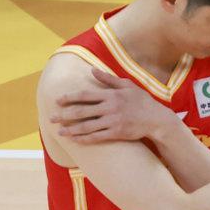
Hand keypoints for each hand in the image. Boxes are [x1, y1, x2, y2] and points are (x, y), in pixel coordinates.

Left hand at [51, 68, 172, 143]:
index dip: (70, 98)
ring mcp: (113, 121)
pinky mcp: (117, 133)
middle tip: (52, 118)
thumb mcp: (127, 85)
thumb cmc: (142, 101)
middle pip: (82, 111)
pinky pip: (97, 137)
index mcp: (110, 95)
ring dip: (72, 129)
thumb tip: (92, 70)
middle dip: (65, 115)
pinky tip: (75, 140)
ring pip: (87, 126)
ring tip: (60, 132)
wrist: (157, 119)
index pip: (85, 95)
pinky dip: (85, 139)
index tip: (57, 101)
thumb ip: (108, 79)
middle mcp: (110, 107)